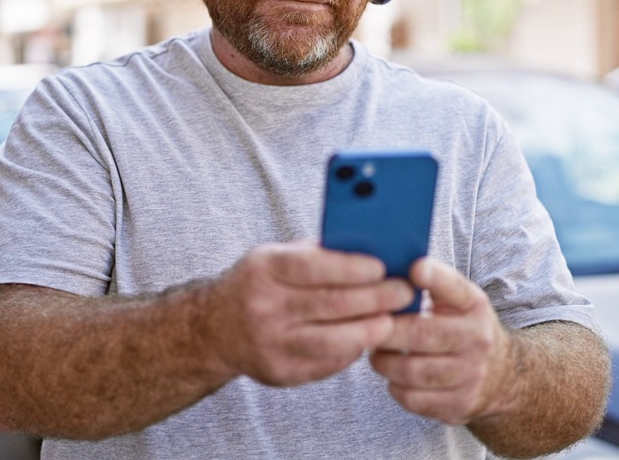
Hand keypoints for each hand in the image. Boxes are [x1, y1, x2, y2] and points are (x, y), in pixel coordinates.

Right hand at [203, 243, 414, 386]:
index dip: (350, 267)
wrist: (213, 329)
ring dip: (369, 331)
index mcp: (264, 269)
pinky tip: (367, 340)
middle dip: (374, 298)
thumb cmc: (258, 284)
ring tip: (392, 321)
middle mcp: (264, 307)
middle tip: (404, 292)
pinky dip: (351, 351)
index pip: (312, 266)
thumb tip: (371, 247)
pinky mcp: (281, 373)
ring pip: (332, 341)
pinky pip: (326, 364)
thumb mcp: (275, 257)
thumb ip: (316, 253)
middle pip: (329, 304)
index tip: (382, 267)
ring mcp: (270, 344)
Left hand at [369, 258, 511, 424]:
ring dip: (385, 362)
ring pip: (413, 371)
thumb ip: (431, 284)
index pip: (455, 287)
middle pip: (423, 334)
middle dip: (387, 330)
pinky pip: (414, 399)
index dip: (434, 276)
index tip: (414, 268)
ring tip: (376, 352)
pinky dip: (395, 387)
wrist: (503, 376)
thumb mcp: (459, 301)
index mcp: (474, 305)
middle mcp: (477, 339)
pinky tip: (393, 376)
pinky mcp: (459, 404)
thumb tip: (387, 267)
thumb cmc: (463, 328)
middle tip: (365, 326)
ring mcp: (471, 375)